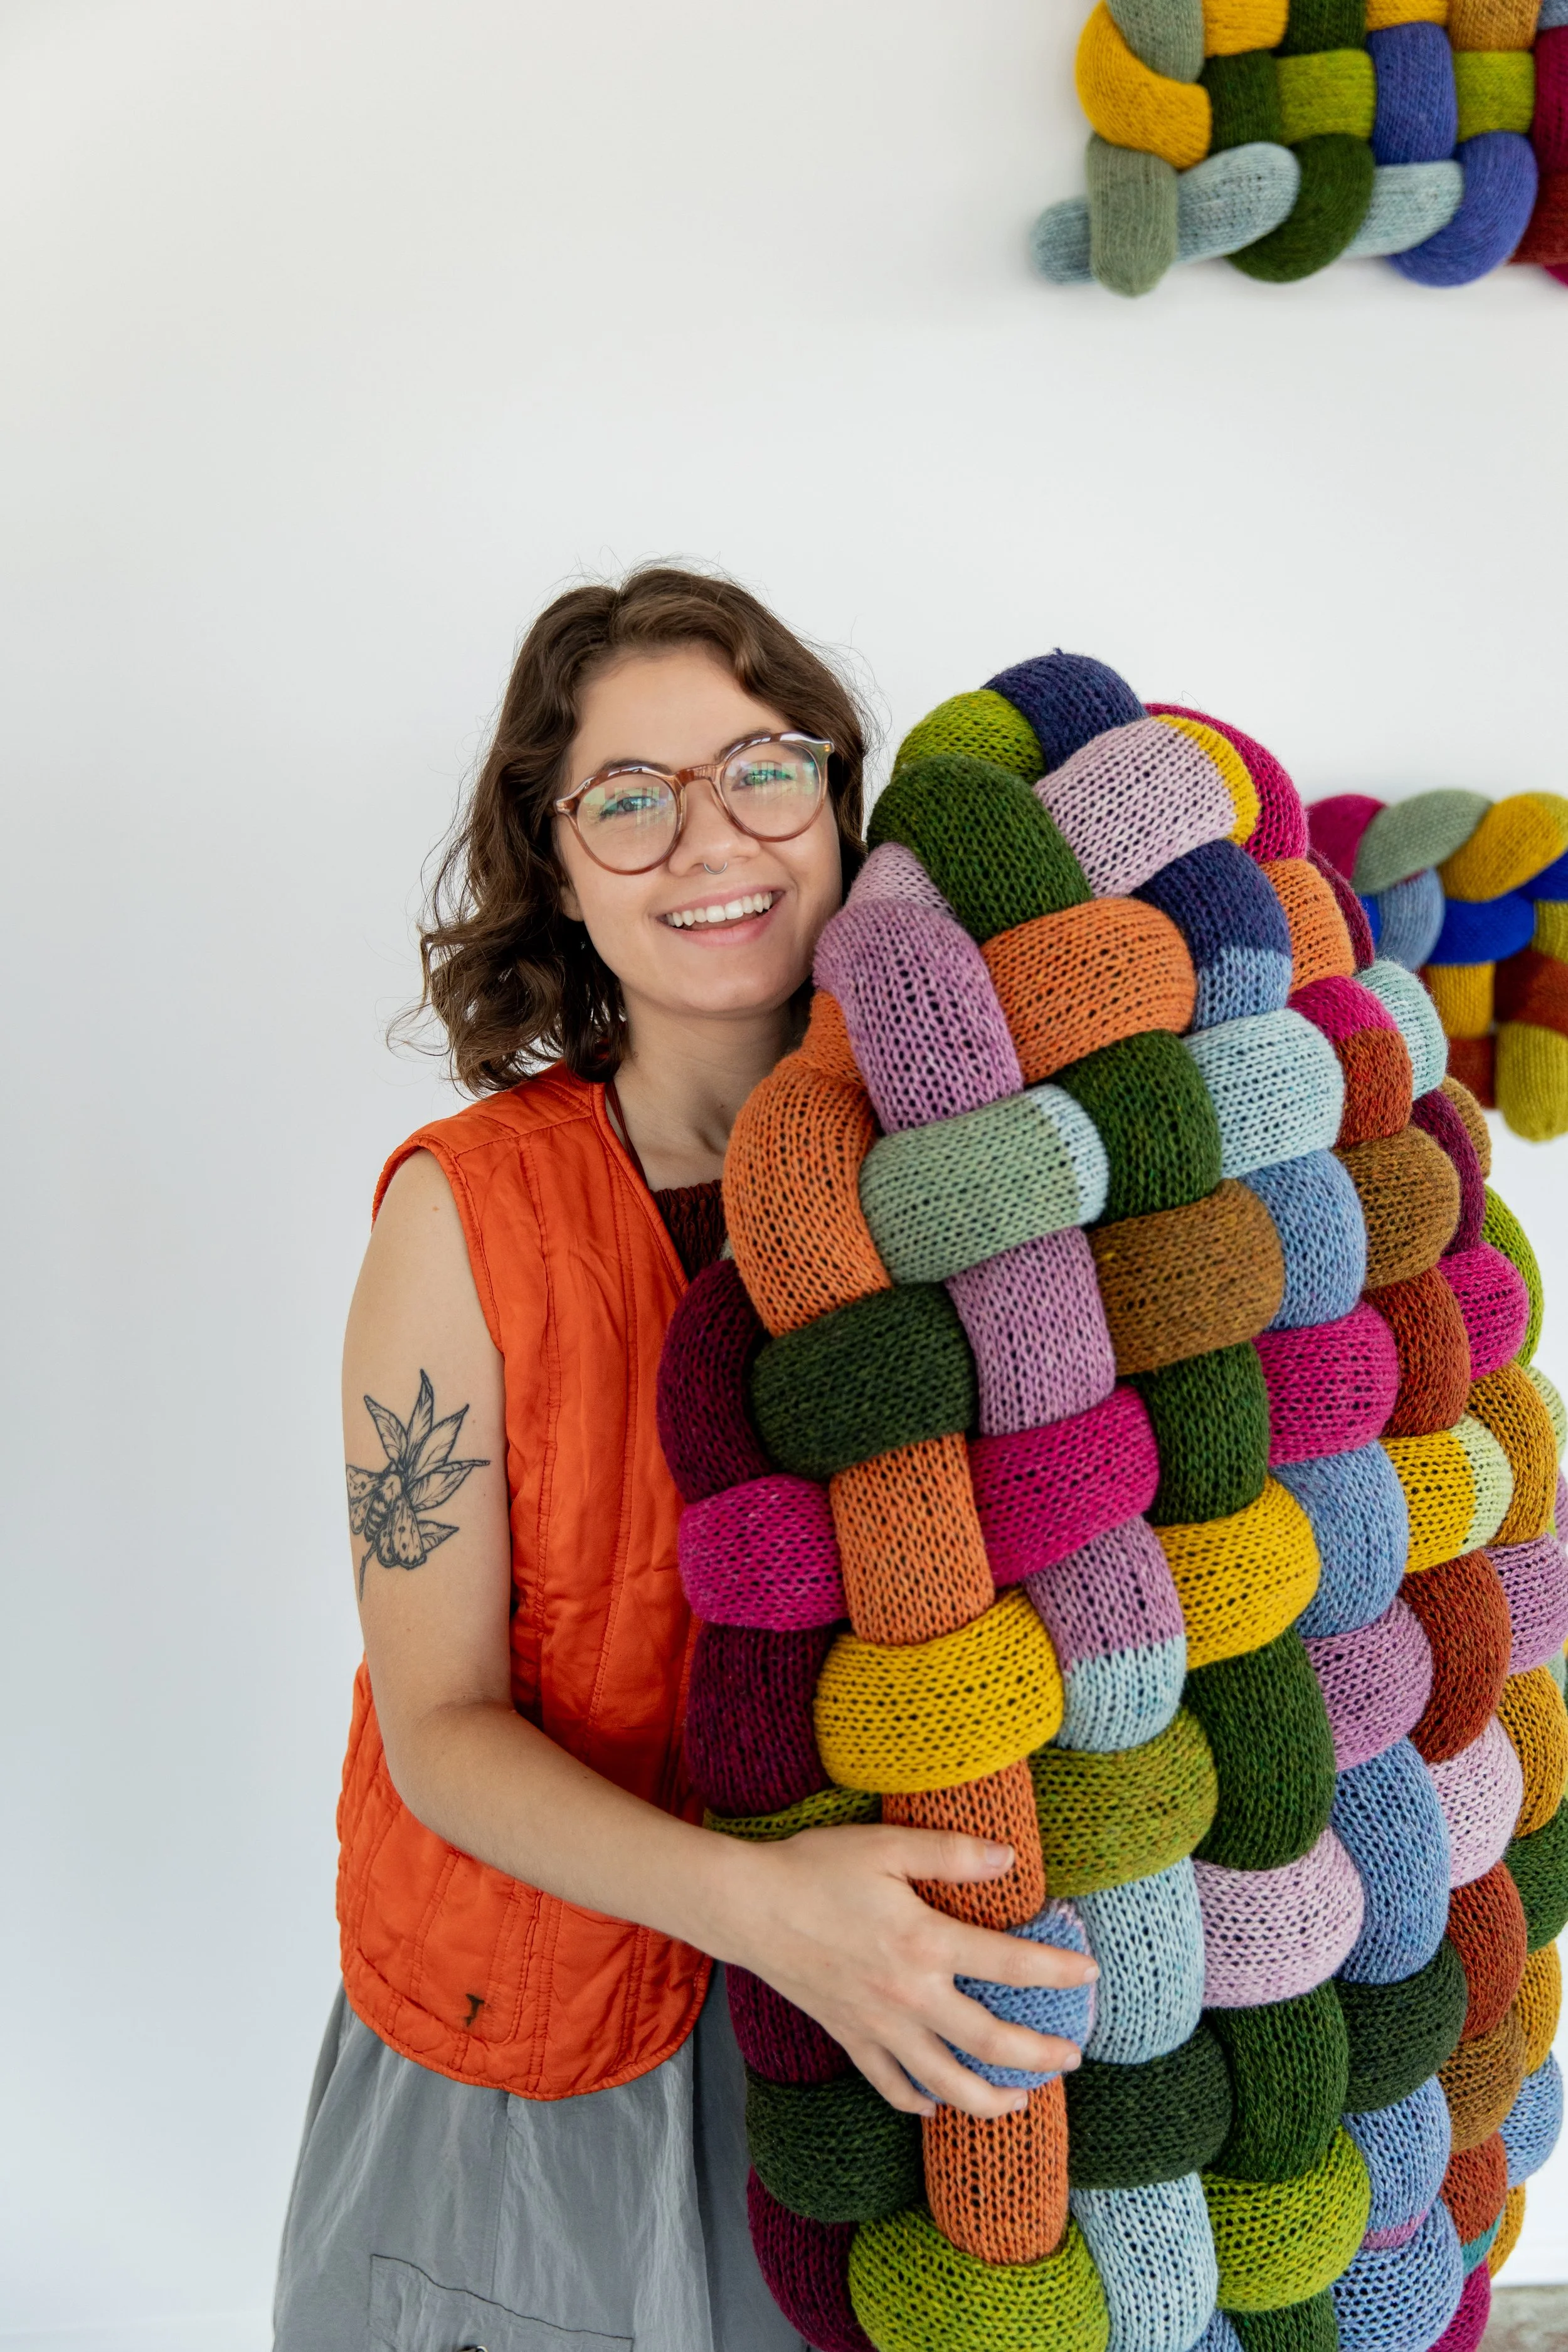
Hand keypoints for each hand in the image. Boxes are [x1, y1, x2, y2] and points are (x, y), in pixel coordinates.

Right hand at [717, 1824, 1096, 2119]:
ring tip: (1020, 2101)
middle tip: (1072, 2059)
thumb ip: (951, 1854)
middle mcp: (909, 1995)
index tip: (1090, 1976)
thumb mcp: (887, 1846)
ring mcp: (877, 2024)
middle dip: (1038, 2056)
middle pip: (988, 2042)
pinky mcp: (848, 2036)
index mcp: (925, 1943)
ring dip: (988, 2098)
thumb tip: (1009, 1859)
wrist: (748, 1906)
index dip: (1056, 1972)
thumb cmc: (816, 1867)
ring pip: (944, 2081)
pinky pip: (888, 2083)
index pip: (1009, 1965)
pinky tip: (935, 2103)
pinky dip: (915, 2100)